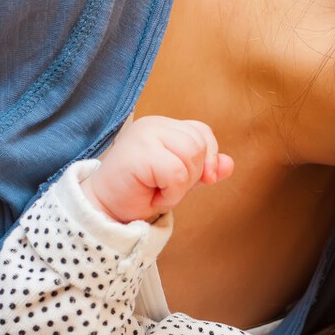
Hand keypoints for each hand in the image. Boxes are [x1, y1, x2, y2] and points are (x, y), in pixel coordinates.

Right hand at [82, 116, 233, 222]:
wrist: (106, 210)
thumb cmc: (139, 194)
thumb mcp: (179, 182)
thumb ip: (203, 171)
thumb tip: (228, 164)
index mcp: (163, 126)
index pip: (202, 133)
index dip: (207, 159)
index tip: (191, 180)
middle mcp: (154, 124)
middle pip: (200, 145)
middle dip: (191, 175)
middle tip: (165, 187)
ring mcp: (145, 134)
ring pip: (191, 156)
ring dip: (181, 185)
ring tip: (158, 190)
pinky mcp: (140, 151)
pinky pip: (177, 173)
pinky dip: (171, 193)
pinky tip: (152, 194)